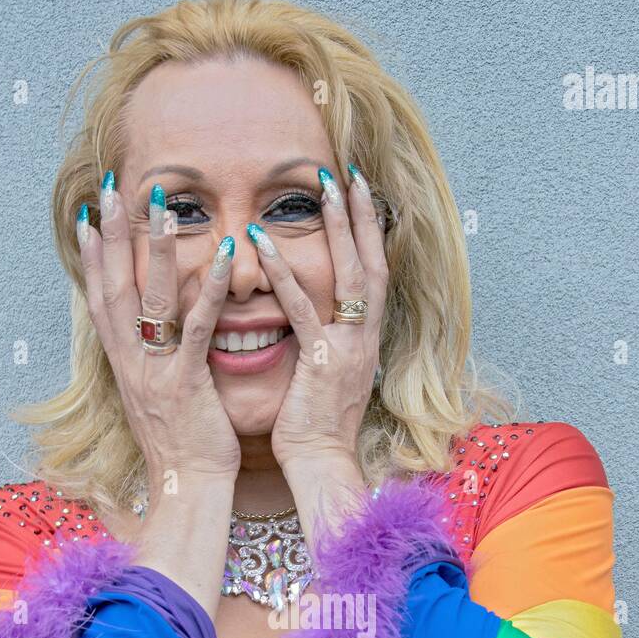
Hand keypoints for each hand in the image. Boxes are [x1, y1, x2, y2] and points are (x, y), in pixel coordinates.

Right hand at [76, 178, 241, 502]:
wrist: (187, 488)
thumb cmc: (182, 446)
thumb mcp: (158, 398)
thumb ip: (154, 362)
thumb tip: (154, 336)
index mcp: (124, 366)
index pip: (101, 300)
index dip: (94, 258)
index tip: (90, 217)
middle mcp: (132, 363)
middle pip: (115, 288)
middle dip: (112, 236)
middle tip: (111, 189)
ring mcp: (155, 372)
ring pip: (150, 299)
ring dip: (156, 247)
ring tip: (162, 204)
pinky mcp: (186, 382)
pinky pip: (196, 327)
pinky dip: (207, 288)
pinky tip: (221, 255)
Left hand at [249, 164, 388, 473]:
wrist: (321, 466)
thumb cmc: (316, 429)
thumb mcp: (326, 376)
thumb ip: (325, 343)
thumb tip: (317, 321)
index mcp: (365, 340)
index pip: (375, 275)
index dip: (370, 233)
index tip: (359, 195)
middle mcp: (364, 338)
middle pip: (372, 263)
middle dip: (361, 215)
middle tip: (347, 171)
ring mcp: (347, 349)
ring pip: (349, 275)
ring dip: (336, 227)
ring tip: (322, 186)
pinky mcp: (321, 363)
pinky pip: (302, 310)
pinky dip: (284, 274)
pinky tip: (263, 244)